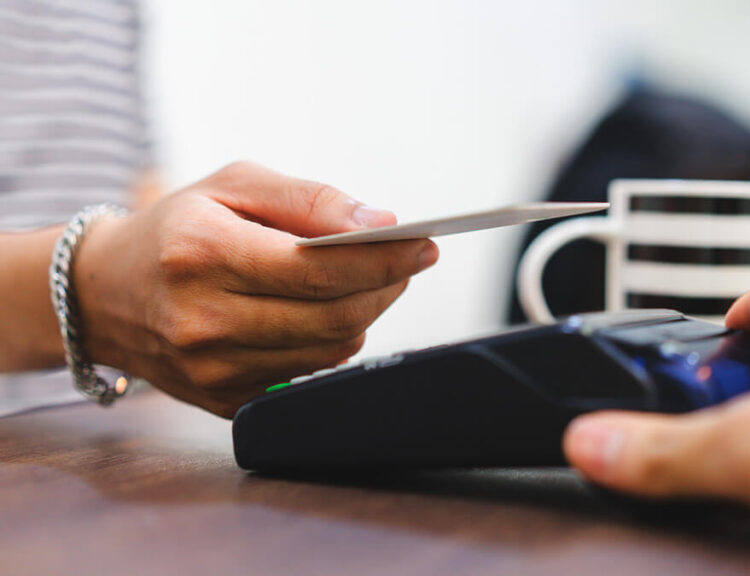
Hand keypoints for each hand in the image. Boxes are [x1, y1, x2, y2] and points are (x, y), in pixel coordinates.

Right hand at [74, 162, 437, 417]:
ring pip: (329, 351)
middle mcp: (202, 320)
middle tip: (406, 263)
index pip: (318, 270)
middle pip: (333, 317)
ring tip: (368, 282)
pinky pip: (307, 374)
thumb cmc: (178, 227)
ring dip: (364, 314)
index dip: (383, 261)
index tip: (424, 246)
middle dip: (386, 288)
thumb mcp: (234, 185)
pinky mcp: (222, 401)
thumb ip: (309, 200)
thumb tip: (379, 225)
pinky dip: (331, 342)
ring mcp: (211, 370)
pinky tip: (325, 313)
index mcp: (201, 254)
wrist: (104, 292)